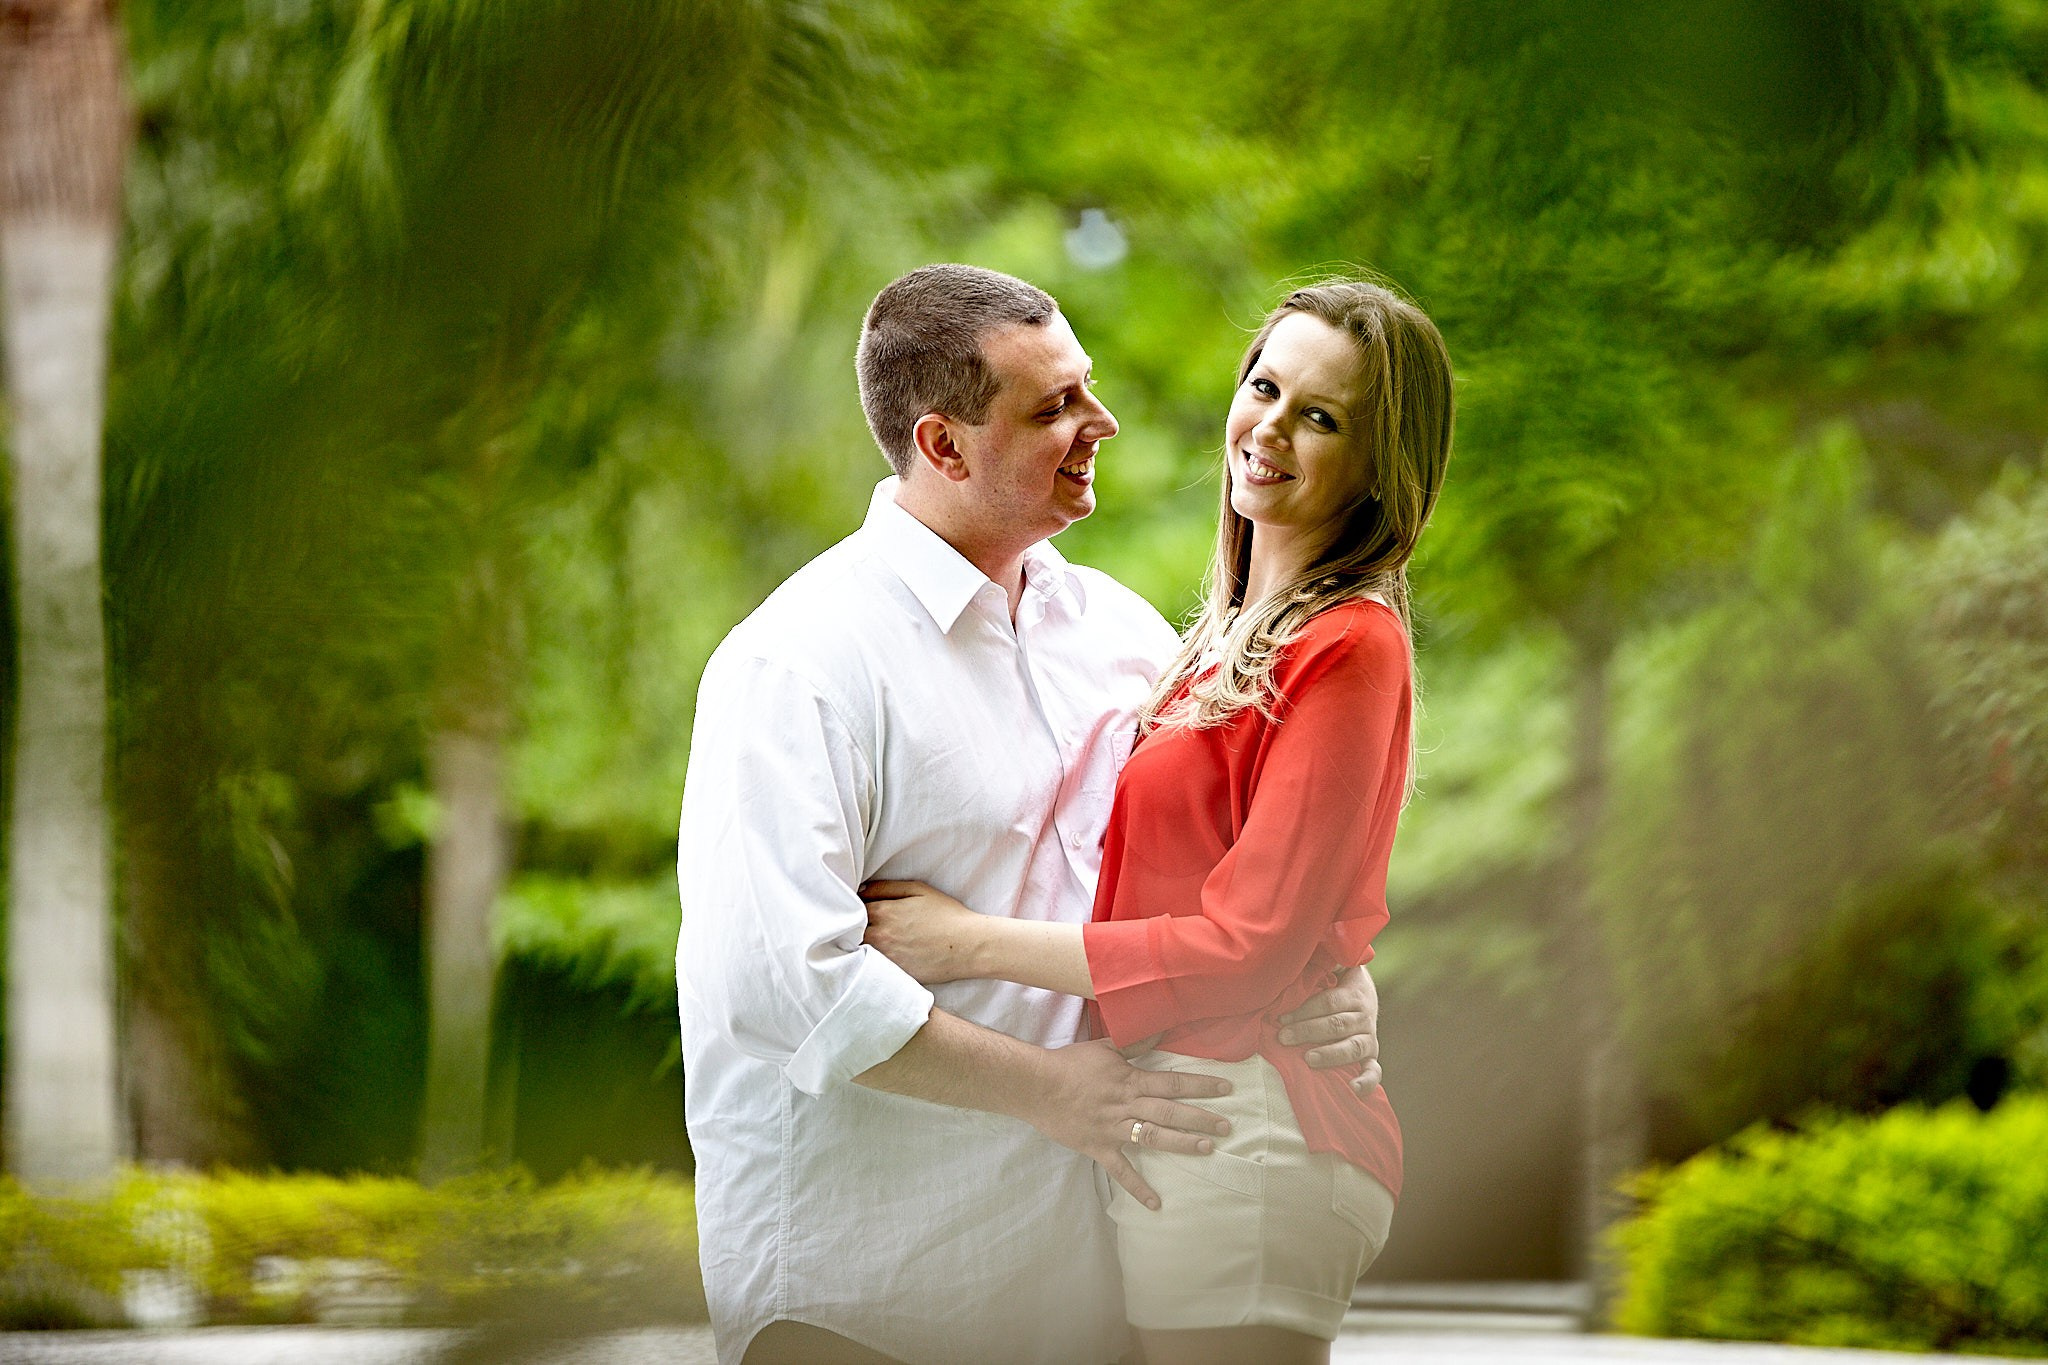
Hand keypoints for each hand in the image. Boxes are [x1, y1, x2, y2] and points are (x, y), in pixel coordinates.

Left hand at [860, 880, 982, 984]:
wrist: (968, 946)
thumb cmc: (947, 915)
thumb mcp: (919, 890)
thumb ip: (886, 887)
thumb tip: (862, 890)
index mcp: (884, 912)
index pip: (853, 908)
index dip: (853, 907)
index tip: (856, 908)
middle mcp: (879, 936)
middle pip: (850, 932)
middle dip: (851, 928)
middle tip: (857, 925)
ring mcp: (885, 958)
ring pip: (857, 951)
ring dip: (858, 945)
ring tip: (867, 941)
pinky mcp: (893, 974)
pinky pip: (871, 967)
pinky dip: (870, 962)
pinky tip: (879, 957)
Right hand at [1022, 1039, 1231, 1211]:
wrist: (1036, 1086)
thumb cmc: (1070, 1064)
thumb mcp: (1105, 1047)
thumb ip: (1135, 1043)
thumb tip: (1162, 1029)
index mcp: (1130, 1080)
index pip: (1172, 1083)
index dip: (1200, 1085)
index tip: (1226, 1088)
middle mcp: (1127, 1105)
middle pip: (1170, 1111)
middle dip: (1200, 1118)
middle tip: (1227, 1126)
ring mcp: (1114, 1129)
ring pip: (1153, 1138)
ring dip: (1181, 1144)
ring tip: (1207, 1149)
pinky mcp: (1099, 1148)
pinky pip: (1121, 1172)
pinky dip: (1138, 1188)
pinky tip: (1157, 1204)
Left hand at [1278, 964, 1381, 1097]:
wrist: (1365, 992)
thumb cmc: (1336, 980)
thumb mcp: (1332, 965)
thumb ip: (1321, 960)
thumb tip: (1303, 945)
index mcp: (1354, 993)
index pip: (1329, 1002)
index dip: (1304, 1010)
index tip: (1281, 1017)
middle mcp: (1364, 1015)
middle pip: (1337, 1025)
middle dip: (1308, 1031)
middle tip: (1284, 1037)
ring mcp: (1370, 1037)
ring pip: (1353, 1047)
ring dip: (1330, 1054)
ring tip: (1308, 1059)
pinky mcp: (1372, 1055)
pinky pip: (1374, 1071)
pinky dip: (1367, 1082)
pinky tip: (1354, 1090)